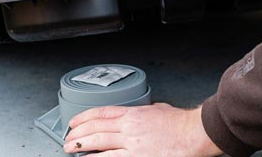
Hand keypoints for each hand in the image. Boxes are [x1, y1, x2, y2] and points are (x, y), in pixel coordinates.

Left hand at [63, 104, 222, 156]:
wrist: (193, 133)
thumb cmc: (180, 123)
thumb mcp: (157, 109)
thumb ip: (144, 111)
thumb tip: (141, 112)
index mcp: (132, 113)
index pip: (100, 113)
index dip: (83, 117)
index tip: (74, 121)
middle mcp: (128, 126)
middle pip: (95, 127)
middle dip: (77, 132)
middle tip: (67, 138)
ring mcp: (131, 142)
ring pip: (98, 142)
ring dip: (81, 145)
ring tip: (71, 148)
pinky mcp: (137, 156)